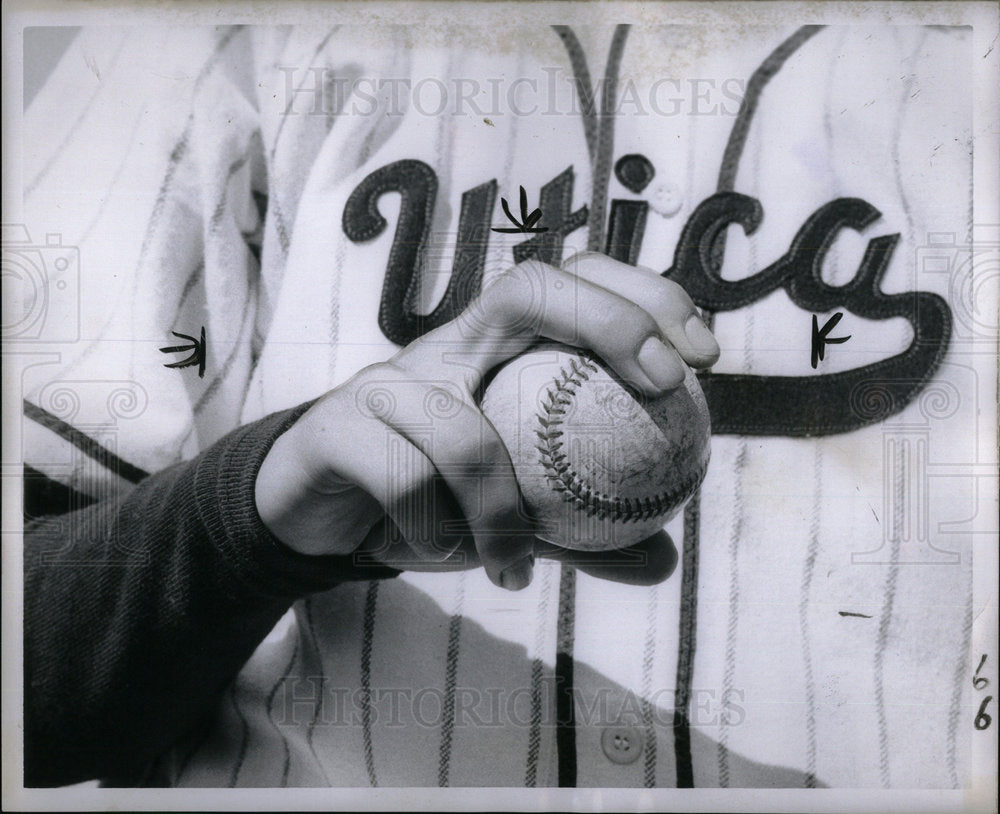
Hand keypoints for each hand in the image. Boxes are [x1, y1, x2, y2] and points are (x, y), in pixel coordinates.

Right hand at [255, 252, 718, 589]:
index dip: (646, 298)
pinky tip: (449, 559)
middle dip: (609, 321)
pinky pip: (404, 484)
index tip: (705, 357)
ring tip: (516, 567)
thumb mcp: (512, 514)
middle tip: (665, 385)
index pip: (576, 281)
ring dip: (503, 514)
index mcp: (495, 349)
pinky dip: (440, 535)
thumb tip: (665, 560)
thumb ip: (582, 533)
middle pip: (529, 288)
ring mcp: (388, 378)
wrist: (317, 508)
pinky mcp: (337, 425)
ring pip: (462, 432)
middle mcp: (446, 345)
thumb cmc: (426, 495)